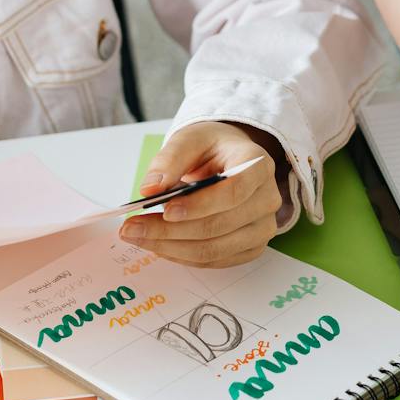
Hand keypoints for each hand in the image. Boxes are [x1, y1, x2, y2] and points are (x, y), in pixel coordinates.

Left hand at [120, 121, 283, 267]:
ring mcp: (263, 227)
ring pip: (215, 249)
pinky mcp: (252, 247)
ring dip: (171, 248)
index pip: (234, 191)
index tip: (165, 210)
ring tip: (138, 237)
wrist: (231, 160)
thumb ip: (169, 160)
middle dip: (171, 231)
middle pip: (220, 225)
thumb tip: (149, 189)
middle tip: (131, 228)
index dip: (200, 205)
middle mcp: (268, 198)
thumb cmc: (212, 148)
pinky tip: (159, 245)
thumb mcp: (190, 139)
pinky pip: (215, 261)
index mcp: (258, 165)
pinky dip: (183, 256)